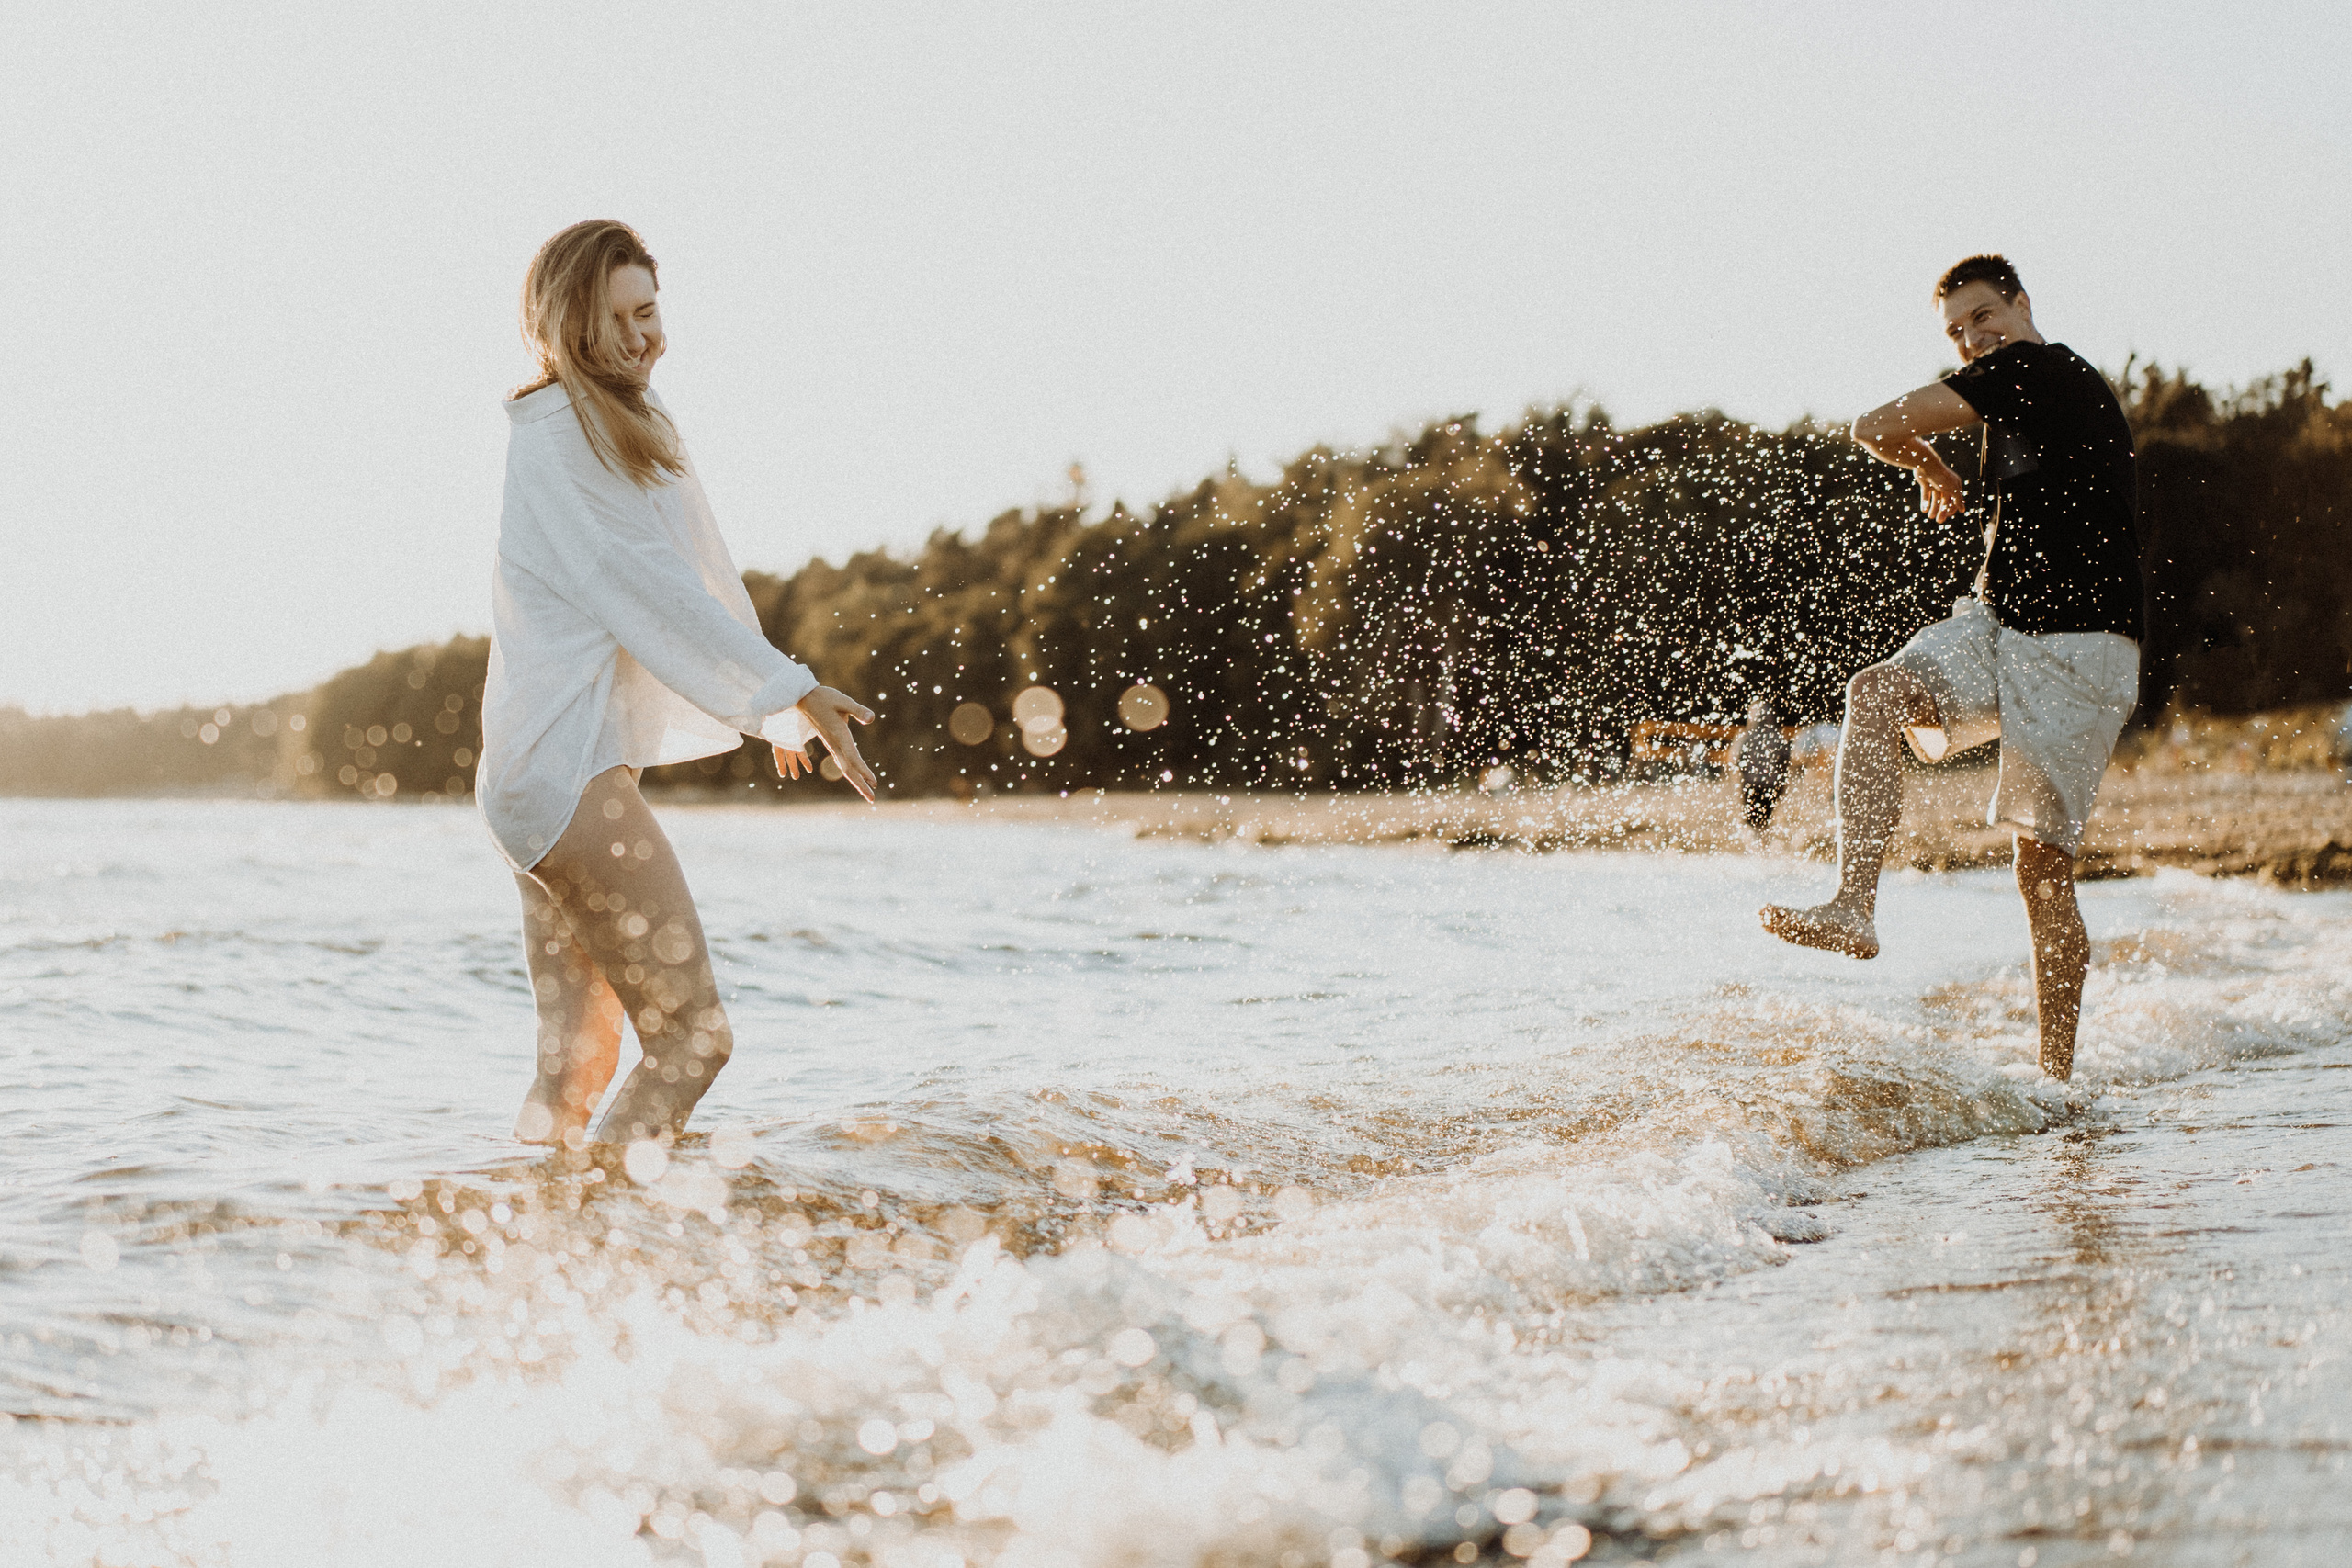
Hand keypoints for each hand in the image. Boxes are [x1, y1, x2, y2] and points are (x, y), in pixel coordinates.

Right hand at [773, 685, 878, 801]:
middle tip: (872, 800)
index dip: (863, 769)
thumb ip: (857, 710)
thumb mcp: (842, 701)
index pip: (852, 756)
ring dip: (858, 781)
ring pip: (845, 768)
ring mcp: (832, 745)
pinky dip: (852, 771)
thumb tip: (871, 718)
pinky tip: (858, 777)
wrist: (802, 698)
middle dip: (861, 785)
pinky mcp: (832, 743)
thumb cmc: (823, 697)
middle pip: (848, 769)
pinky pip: (843, 761)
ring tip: (869, 793)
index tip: (873, 782)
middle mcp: (834, 744)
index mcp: (838, 735)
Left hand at [1914, 451, 1965, 522]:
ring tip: (1930, 517)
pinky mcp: (1926, 484)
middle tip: (1939, 521)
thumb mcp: (1952, 490)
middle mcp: (1946, 485)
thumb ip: (1958, 500)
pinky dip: (1925, 502)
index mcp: (1955, 485)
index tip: (1948, 516)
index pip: (1955, 499)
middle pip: (1945, 500)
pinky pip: (1926, 495)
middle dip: (1942, 511)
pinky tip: (1924, 510)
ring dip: (1933, 508)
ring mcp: (1935, 484)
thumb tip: (1963, 510)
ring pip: (1935, 499)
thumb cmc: (1942, 477)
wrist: (1926, 466)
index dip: (1952, 508)